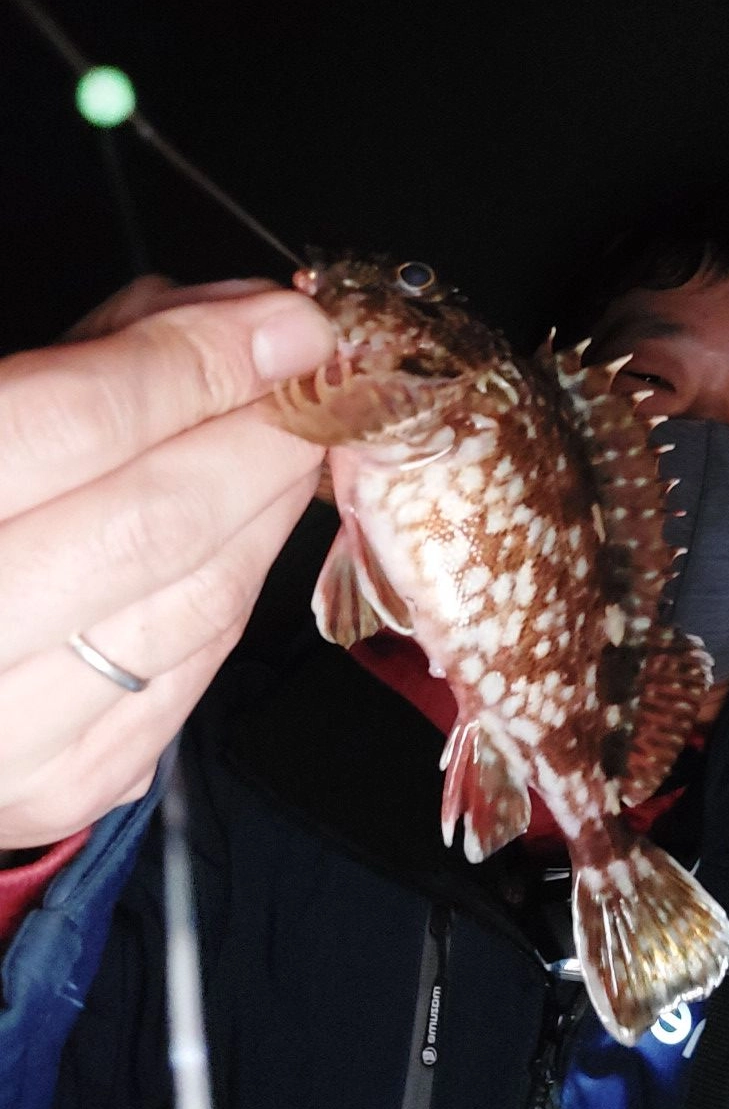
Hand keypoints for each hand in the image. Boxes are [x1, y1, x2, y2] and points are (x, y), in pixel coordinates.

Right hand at [0, 276, 335, 849]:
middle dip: (264, 441)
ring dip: (269, 514)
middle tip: (319, 392)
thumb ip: (99, 357)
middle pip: (159, 522)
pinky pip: (196, 672)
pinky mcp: (68, 785)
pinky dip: (235, 591)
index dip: (206, 365)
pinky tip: (244, 536)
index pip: (80, 423)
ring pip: (199, 605)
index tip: (295, 329)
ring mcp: (10, 735)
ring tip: (290, 452)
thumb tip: (247, 324)